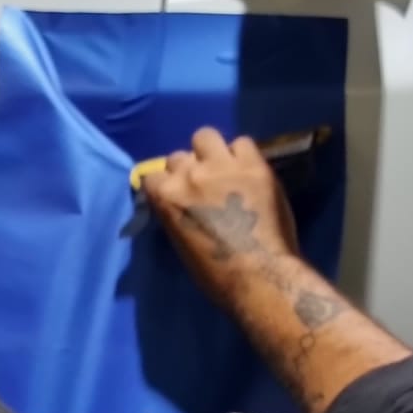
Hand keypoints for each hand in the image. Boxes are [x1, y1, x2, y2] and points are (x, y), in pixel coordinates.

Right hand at [141, 128, 297, 301]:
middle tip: (204, 186)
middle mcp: (189, 173)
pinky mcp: (253, 164)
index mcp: (166, 196)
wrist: (260, 275)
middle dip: (188, 169)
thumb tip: (180, 204)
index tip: (176, 195)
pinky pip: (243, 143)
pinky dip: (243, 155)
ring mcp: (222, 165)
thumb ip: (175, 214)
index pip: (152, 175)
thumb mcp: (181, 244)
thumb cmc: (216, 274)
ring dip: (211, 152)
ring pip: (206, 137)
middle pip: (178, 156)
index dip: (165, 185)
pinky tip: (249, 172)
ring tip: (224, 169)